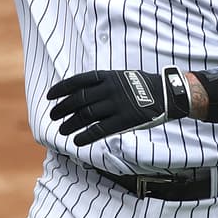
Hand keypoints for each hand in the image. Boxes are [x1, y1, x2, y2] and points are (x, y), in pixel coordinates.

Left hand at [48, 68, 191, 145]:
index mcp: (106, 76)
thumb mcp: (120, 76)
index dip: (61, 89)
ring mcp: (117, 104)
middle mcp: (109, 89)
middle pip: (78, 100)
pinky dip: (85, 136)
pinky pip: (100, 130)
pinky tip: (76, 140)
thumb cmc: (141, 86)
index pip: (77, 81)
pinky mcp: (125, 120)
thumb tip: (80, 91)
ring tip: (61, 130)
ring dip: (71, 123)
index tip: (50, 97)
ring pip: (86, 115)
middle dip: (62, 108)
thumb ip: (101, 83)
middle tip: (53, 116)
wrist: (167, 94)